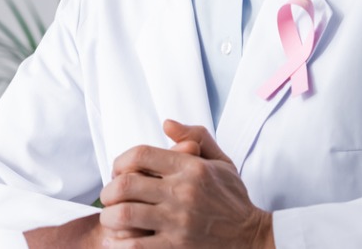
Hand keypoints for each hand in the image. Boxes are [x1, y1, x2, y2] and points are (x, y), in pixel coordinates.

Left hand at [97, 119, 274, 248]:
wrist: (252, 237)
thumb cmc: (232, 198)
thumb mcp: (222, 162)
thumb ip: (196, 137)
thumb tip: (166, 124)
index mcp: (191, 168)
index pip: (140, 155)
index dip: (120, 162)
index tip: (118, 172)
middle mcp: (183, 193)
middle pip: (126, 185)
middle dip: (108, 191)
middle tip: (109, 198)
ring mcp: (179, 222)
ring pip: (125, 215)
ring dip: (110, 217)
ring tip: (111, 218)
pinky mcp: (177, 247)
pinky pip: (136, 246)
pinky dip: (119, 243)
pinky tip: (116, 241)